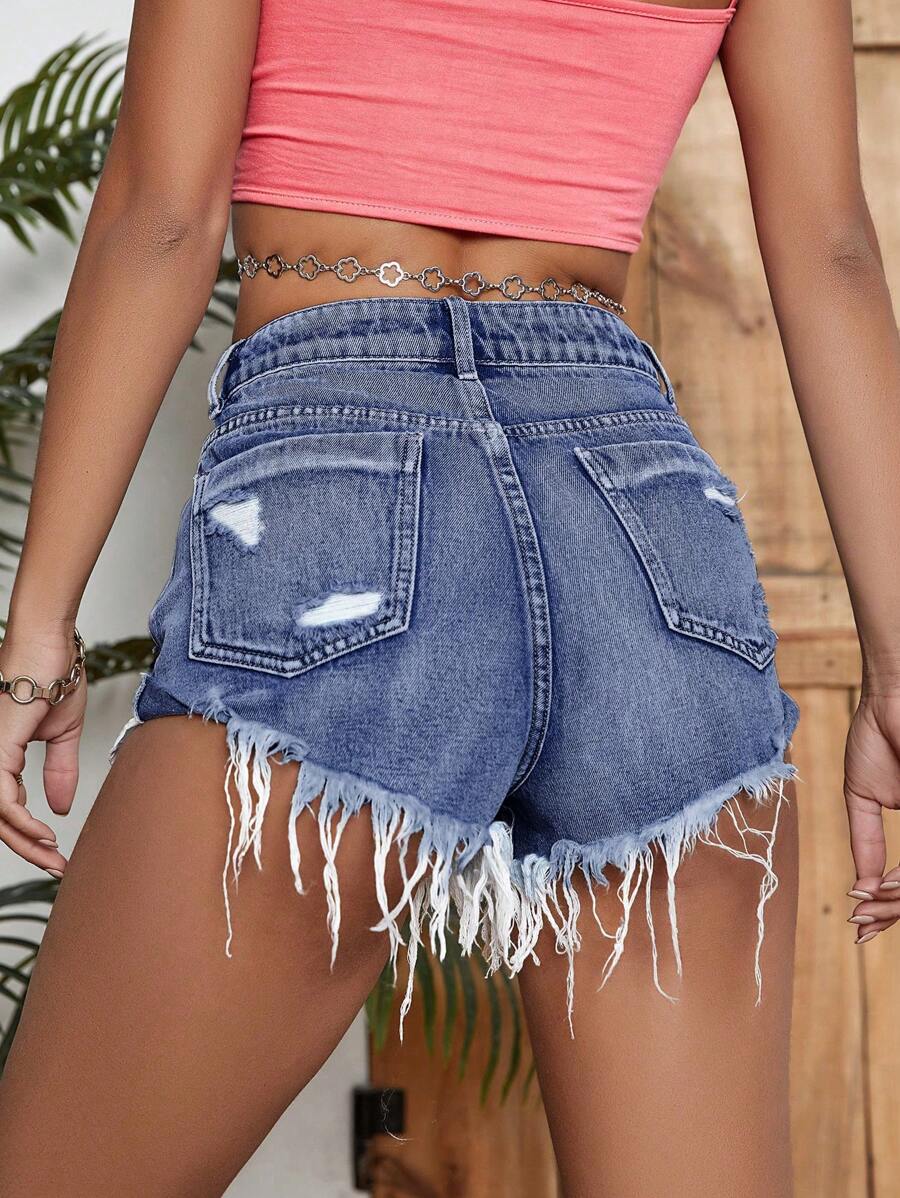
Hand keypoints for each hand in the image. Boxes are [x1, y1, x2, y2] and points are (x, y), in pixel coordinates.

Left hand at [0, 625, 85, 876]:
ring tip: (51, 854)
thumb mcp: (63, 734)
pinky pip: (1, 797)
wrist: (49, 643)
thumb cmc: (54, 673)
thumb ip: (59, 771)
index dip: (31, 834)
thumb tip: (60, 807)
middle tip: (54, 866)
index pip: (9, 807)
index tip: (57, 852)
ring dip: (25, 840)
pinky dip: (22, 820)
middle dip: (27, 848)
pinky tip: (43, 832)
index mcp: (3, 753)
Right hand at [844, 689, 899, 941]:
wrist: (889, 697)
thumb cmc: (877, 736)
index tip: (861, 926)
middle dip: (892, 910)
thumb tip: (862, 887)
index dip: (889, 905)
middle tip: (862, 927)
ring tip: (871, 907)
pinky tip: (888, 884)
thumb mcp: (864, 797)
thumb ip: (865, 840)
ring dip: (898, 896)